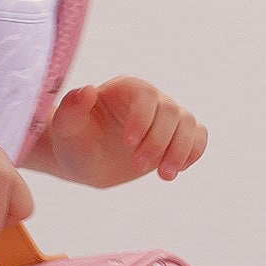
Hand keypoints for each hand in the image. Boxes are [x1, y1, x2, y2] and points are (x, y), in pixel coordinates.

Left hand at [32, 78, 207, 188]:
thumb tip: (88, 90)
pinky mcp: (177, 136)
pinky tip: (176, 169)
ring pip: (189, 125)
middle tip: (137, 166)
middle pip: (171, 112)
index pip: (146, 95)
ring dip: (180, 151)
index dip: (143, 117)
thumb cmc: (74, 141)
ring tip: (164, 176)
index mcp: (125, 89)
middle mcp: (150, 99)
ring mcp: (166, 118)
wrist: (86, 160)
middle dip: (158, 141)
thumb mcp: (66, 128)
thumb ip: (71, 108)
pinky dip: (193, 153)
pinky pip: (198, 138)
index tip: (129, 142)